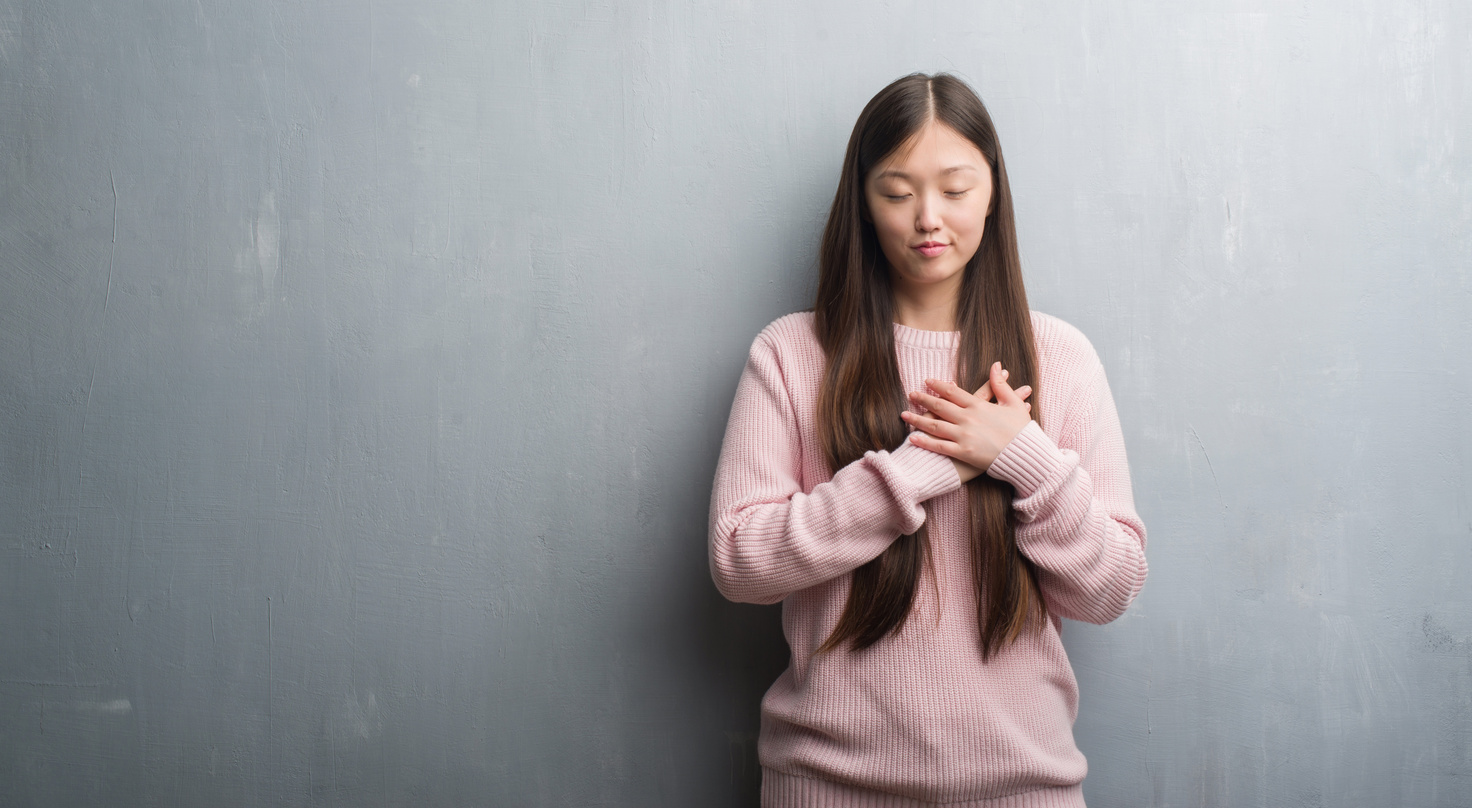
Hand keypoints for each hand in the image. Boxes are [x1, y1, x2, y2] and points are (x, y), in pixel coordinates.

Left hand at [900, 362, 1032, 483]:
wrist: (1026, 455)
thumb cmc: (1021, 430)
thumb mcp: (1014, 403)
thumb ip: (1000, 384)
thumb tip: (995, 365)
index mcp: (979, 406)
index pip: (953, 392)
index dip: (938, 386)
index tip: (927, 381)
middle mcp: (968, 419)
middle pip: (940, 406)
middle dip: (923, 399)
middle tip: (911, 394)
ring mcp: (964, 436)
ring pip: (935, 425)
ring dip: (918, 419)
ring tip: (904, 414)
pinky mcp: (963, 453)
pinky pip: (940, 447)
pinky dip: (925, 442)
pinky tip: (912, 437)